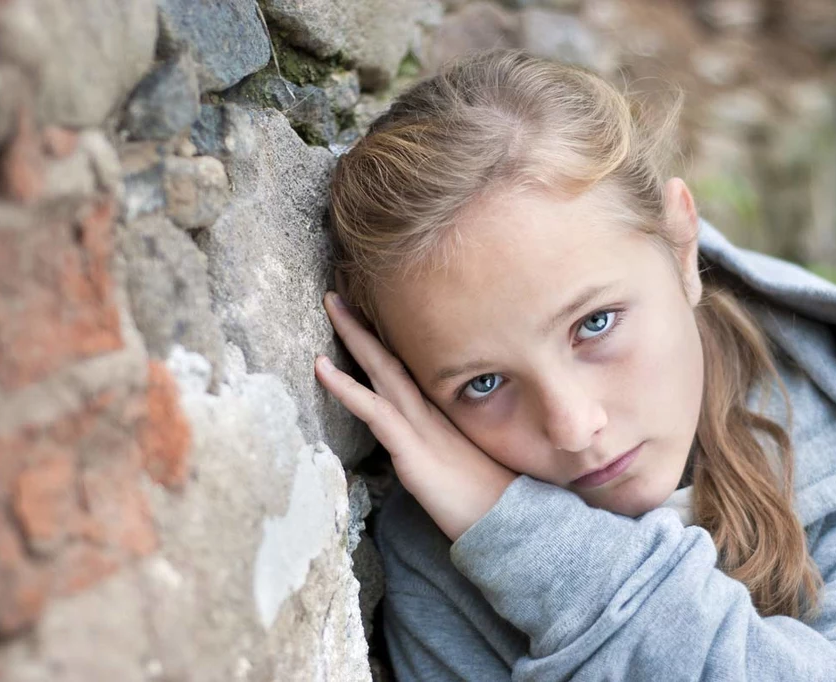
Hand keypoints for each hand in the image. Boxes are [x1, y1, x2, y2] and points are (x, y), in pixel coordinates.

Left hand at [315, 292, 516, 541]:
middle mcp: (432, 413)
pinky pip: (373, 410)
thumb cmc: (492, 504)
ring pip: (382, 371)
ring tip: (331, 303)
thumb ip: (443, 450)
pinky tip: (321, 367)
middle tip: (340, 291)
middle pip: (392, 358)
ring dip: (355, 336)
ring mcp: (422, 429)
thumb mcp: (465, 467)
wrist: (514, 527)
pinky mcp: (413, 451)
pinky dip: (345, 387)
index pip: (408, 369)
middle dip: (365, 324)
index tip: (365, 312)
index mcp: (443, 416)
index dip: (385, 341)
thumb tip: (426, 448)